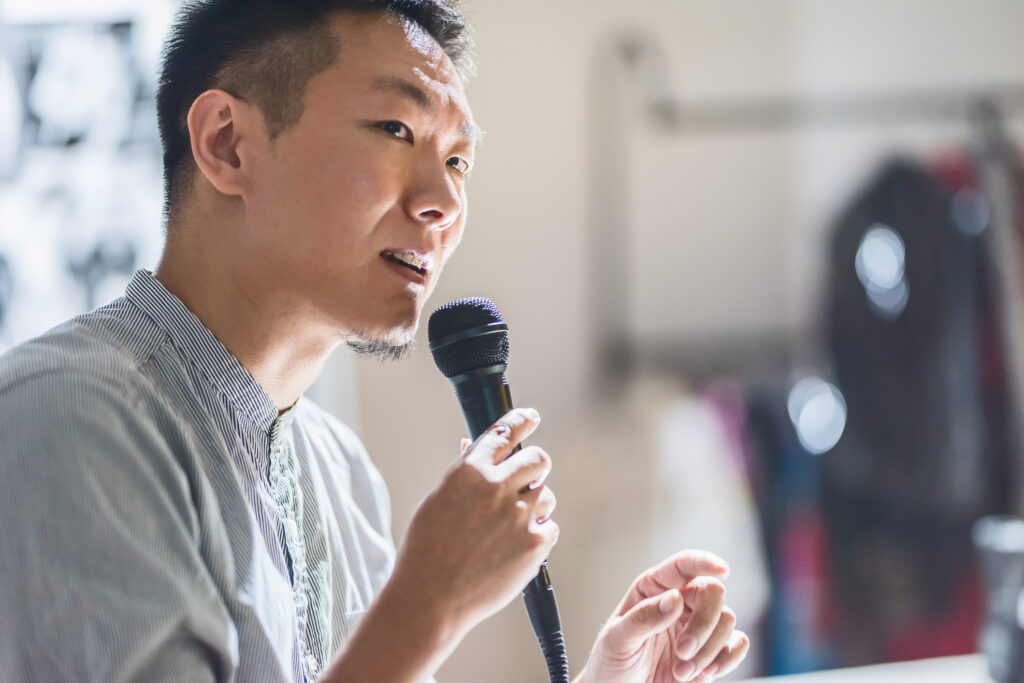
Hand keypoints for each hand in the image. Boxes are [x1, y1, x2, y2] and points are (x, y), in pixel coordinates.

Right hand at [322, 408, 557, 681]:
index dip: (522, 420)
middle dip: (534, 466)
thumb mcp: (438, 500)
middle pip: (537, 458)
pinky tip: (515, 547)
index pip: (505, 432)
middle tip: (527, 479)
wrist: (431, 597)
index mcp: (470, 471)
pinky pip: (550, 527)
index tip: (530, 418)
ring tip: (509, 526)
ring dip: (534, 504)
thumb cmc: (427, 551)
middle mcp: (497, 487)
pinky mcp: (534, 543)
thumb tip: (474, 447)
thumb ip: (463, 473)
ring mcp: (519, 515)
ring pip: (546, 494)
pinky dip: (538, 534)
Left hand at [576, 551, 748, 682]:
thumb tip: (675, 598)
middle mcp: (679, 602)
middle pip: (711, 592)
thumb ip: (644, 617)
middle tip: (683, 651)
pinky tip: (706, 673)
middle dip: (703, 624)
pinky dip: (728, 658)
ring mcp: (696, 626)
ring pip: (726, 619)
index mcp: (653, 589)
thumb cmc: (611, 662)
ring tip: (681, 672)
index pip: (682, 565)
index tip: (721, 569)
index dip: (703, 561)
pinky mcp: (711, 652)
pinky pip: (737, 644)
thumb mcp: (617, 639)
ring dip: (708, 649)